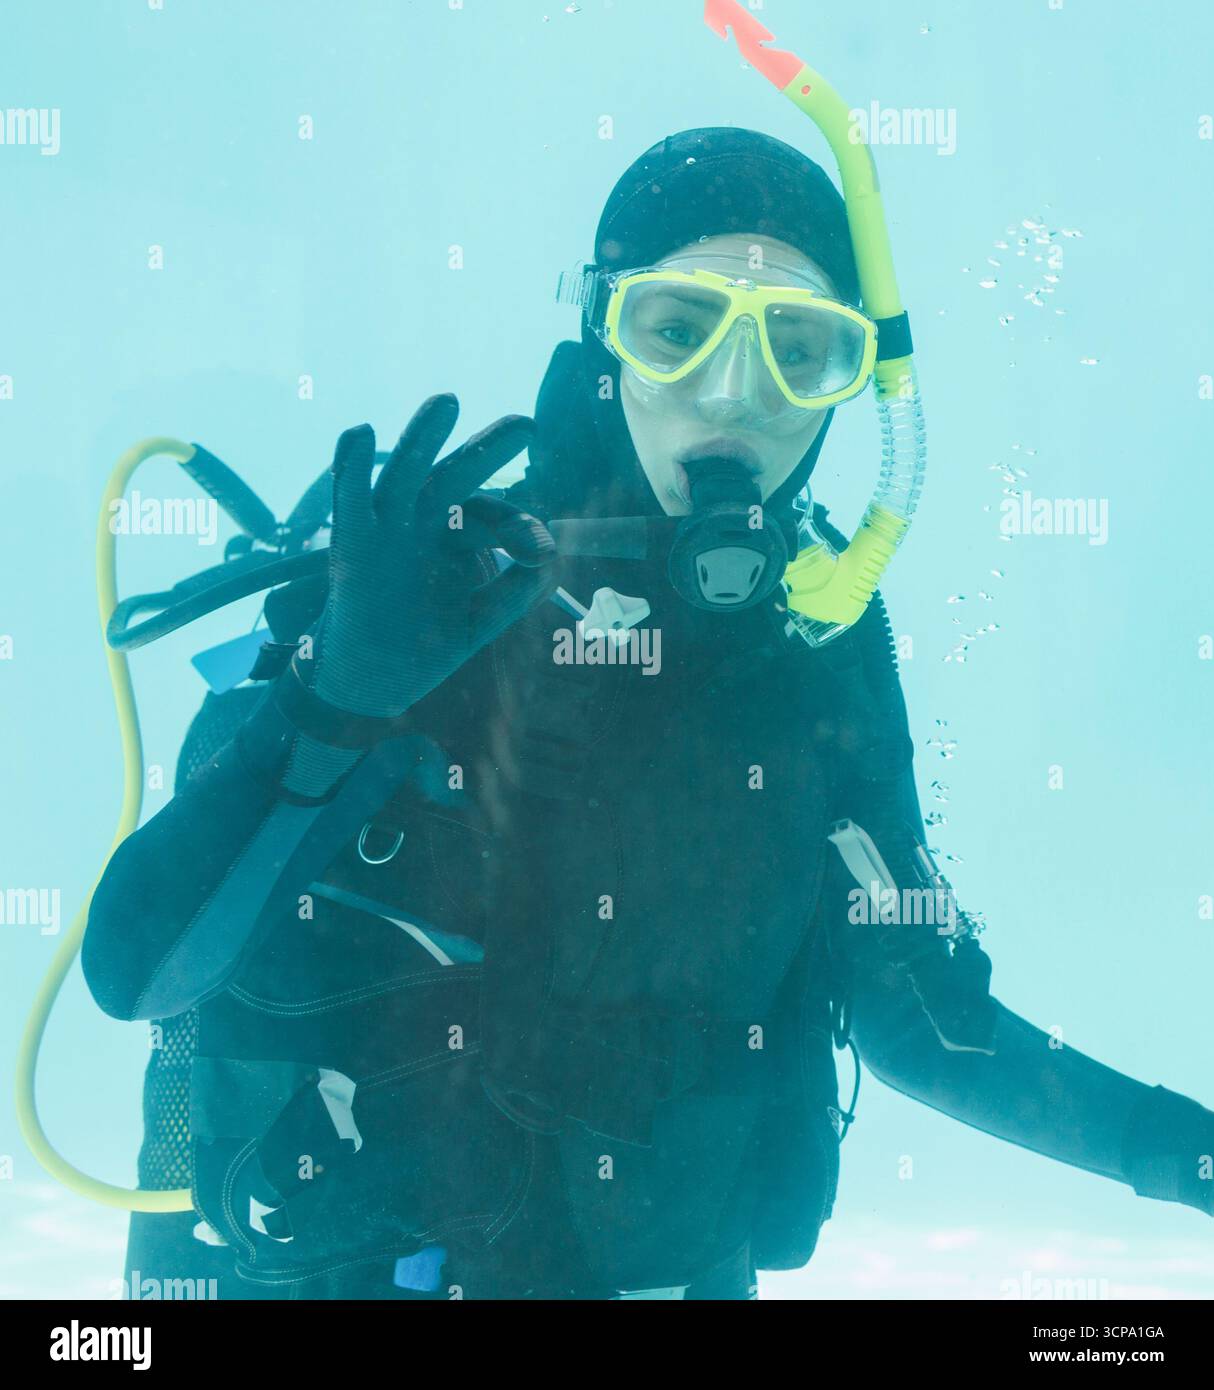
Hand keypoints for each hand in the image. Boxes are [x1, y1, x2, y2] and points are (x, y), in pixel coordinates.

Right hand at [312, 394, 554, 717]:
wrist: (369, 681)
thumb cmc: (423, 645)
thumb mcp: (476, 623)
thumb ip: (510, 597)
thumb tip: (549, 565)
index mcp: (457, 538)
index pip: (492, 517)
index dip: (519, 527)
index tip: (540, 552)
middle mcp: (424, 521)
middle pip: (458, 475)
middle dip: (489, 448)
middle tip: (526, 427)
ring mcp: (387, 525)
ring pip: (408, 472)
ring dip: (424, 437)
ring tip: (447, 404)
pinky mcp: (352, 540)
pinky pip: (351, 496)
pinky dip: (351, 464)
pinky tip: (361, 432)